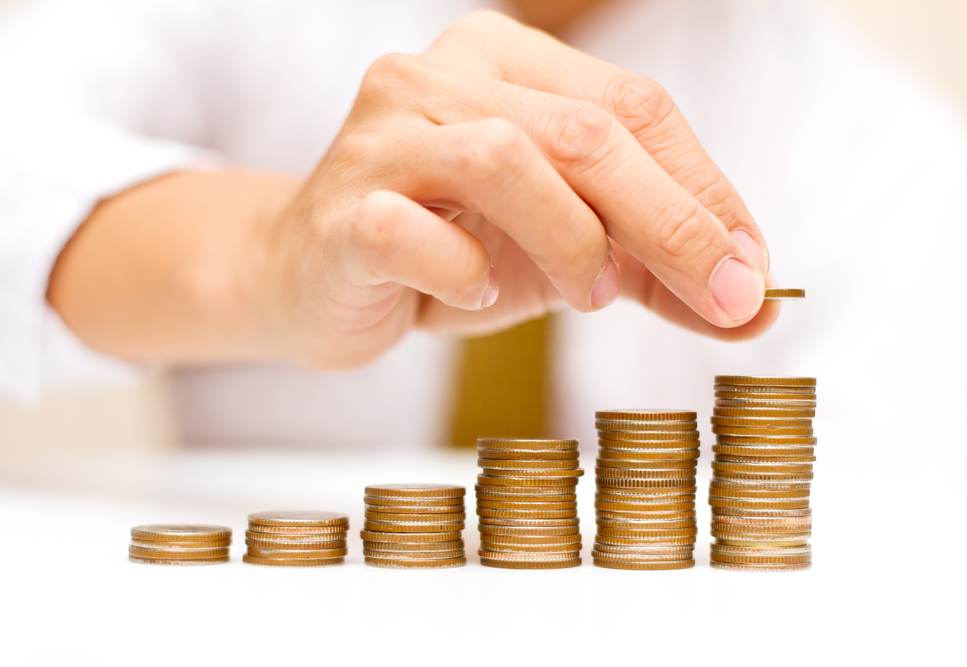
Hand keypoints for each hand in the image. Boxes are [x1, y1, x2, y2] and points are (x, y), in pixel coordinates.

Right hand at [256, 11, 776, 368]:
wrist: (310, 278)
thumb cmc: (443, 252)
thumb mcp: (563, 253)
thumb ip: (650, 270)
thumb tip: (755, 309)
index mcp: (504, 60)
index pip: (633, 108)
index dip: (703, 190)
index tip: (749, 273)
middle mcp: (439, 74)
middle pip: (585, 132)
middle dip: (669, 223)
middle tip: (720, 298)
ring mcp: (380, 135)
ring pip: (506, 160)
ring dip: (571, 242)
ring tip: (586, 296)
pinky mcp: (340, 206)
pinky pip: (412, 231)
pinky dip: (463, 274)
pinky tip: (473, 297)